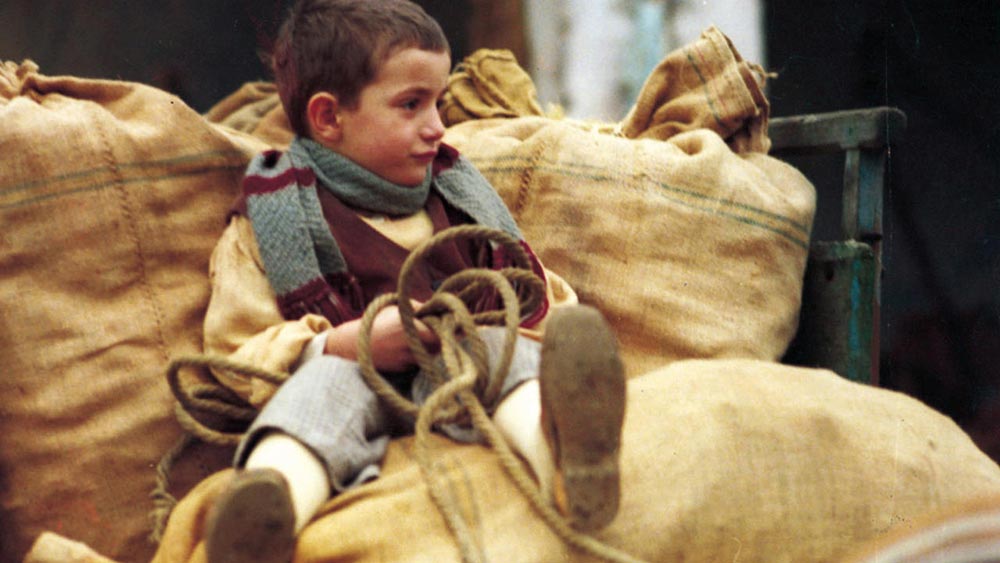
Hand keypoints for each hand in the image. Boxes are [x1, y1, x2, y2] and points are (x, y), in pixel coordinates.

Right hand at [324, 302, 438, 371]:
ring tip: (423, 337)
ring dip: (432, 347)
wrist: (352, 344)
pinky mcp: (402, 369)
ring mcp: (405, 358)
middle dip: (443, 337)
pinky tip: (410, 348)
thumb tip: (437, 308)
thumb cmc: (375, 321)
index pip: (437, 329)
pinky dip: (420, 356)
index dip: (447, 327)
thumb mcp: (394, 308)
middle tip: (443, 330)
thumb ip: (416, 307)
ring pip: (430, 354)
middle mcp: (407, 344)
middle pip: (438, 344)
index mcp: (406, 325)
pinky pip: (419, 361)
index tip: (452, 322)